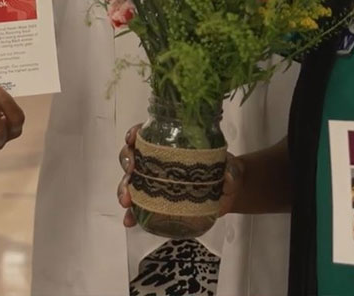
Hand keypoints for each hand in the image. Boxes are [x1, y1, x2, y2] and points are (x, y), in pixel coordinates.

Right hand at [116, 124, 242, 227]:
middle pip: (133, 156)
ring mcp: (155, 182)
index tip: (132, 139)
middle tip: (131, 173)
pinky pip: (139, 208)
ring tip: (127, 201)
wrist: (226, 194)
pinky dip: (132, 214)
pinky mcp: (156, 203)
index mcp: (172, 144)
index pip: (148, 133)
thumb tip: (228, 177)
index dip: (135, 134)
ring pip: (131, 182)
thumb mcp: (229, 166)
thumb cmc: (224, 171)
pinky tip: (129, 221)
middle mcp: (158, 161)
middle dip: (127, 162)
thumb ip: (230, 170)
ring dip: (124, 190)